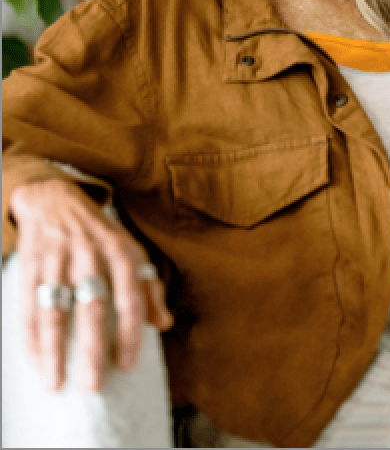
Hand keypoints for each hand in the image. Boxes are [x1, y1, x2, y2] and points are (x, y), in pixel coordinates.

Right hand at [10, 177, 172, 391]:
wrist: (55, 199)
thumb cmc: (100, 233)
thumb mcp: (131, 250)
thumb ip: (149, 286)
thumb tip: (164, 323)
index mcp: (121, 251)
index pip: (130, 297)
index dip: (130, 333)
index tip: (126, 365)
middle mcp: (91, 255)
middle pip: (93, 308)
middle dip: (92, 350)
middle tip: (93, 386)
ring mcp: (58, 259)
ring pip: (56, 311)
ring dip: (55, 351)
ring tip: (56, 383)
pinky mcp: (31, 264)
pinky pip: (28, 306)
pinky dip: (31, 337)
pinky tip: (35, 361)